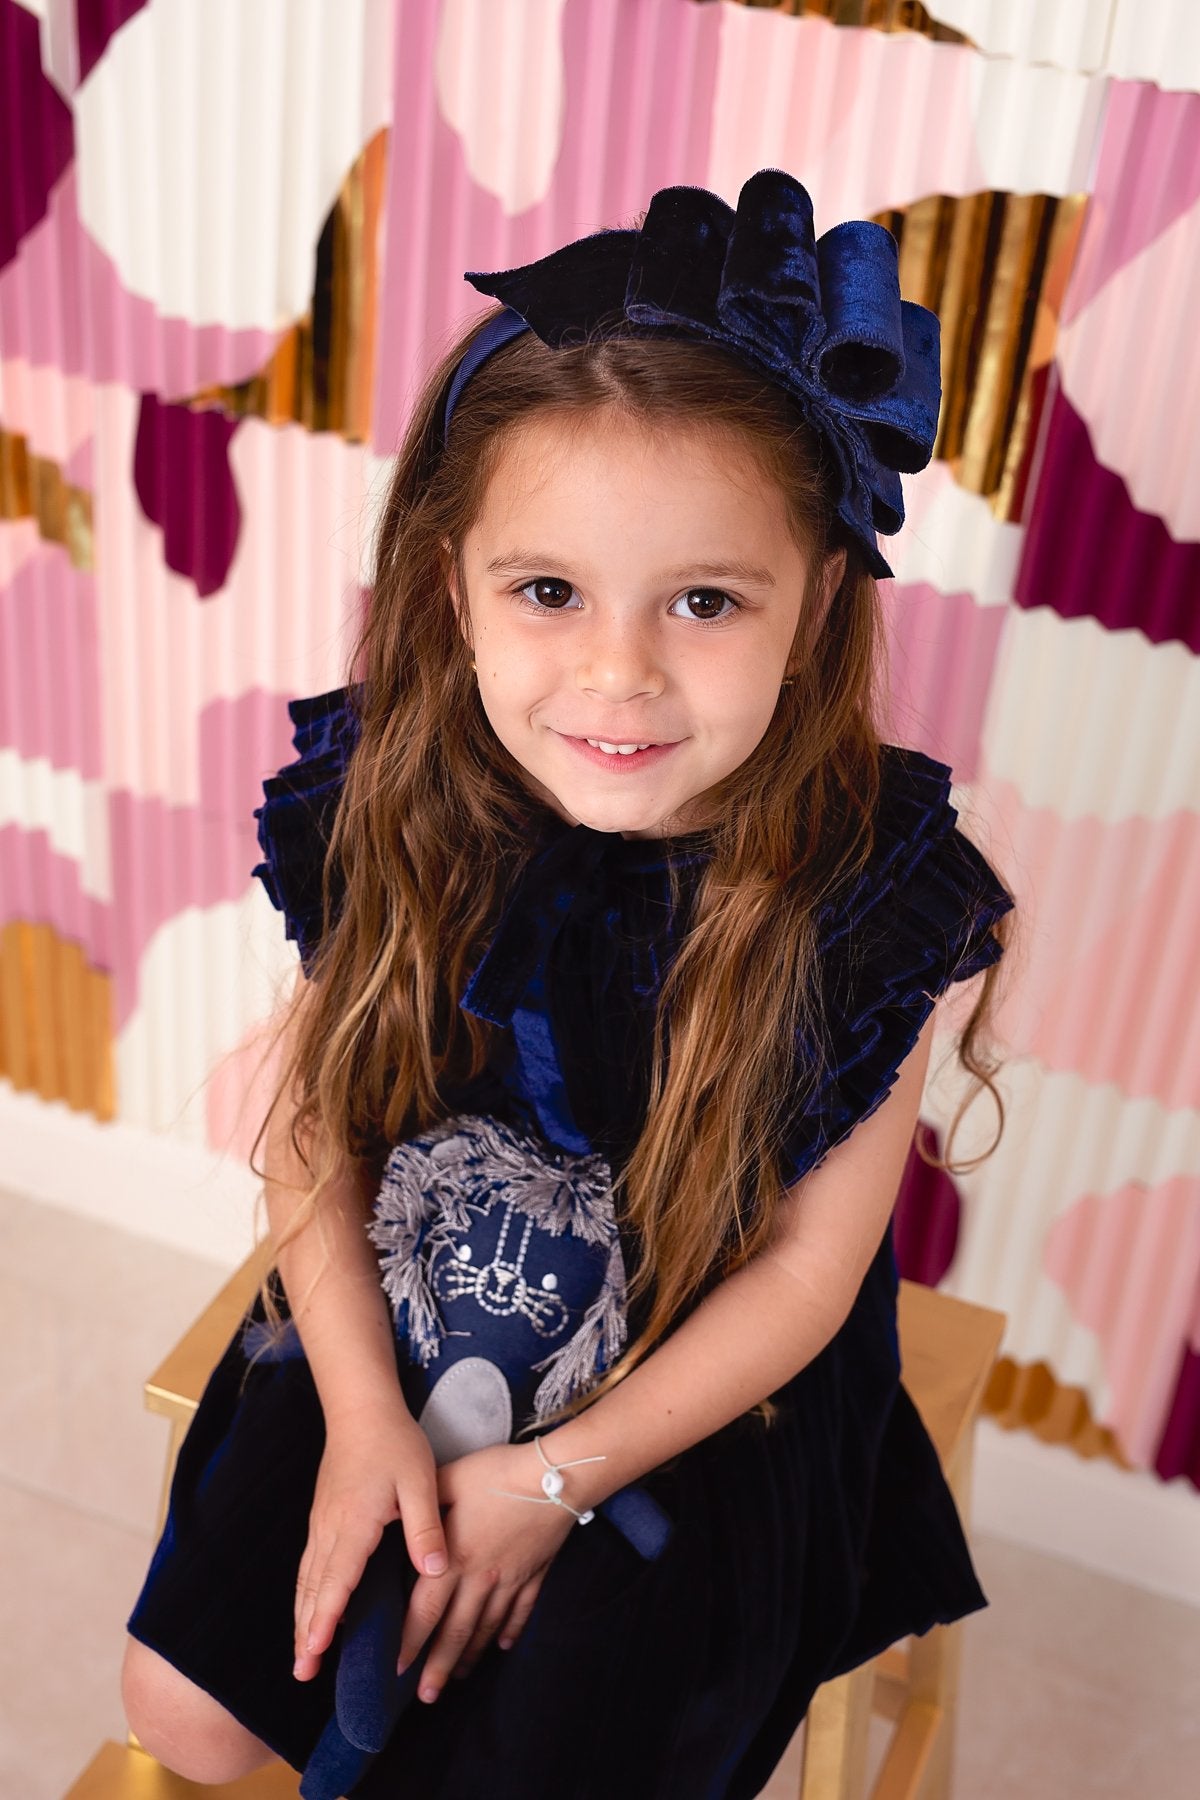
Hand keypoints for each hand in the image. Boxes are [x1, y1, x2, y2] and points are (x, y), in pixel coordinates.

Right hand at [293, 1401, 448, 1680]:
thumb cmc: (393, 1441)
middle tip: (302, 1672)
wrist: (360, 1407)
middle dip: (307, 1631)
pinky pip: (309, 1563)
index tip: (315, 1652)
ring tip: (302, 1654)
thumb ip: (426, 1525)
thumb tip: (436, 1570)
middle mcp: (330, 1527)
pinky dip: (307, 1592)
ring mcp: (321, 1522)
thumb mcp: (419, 1479)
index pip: (337, 1579)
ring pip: (307, 1577)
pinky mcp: (322, 1516)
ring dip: (303, 1616)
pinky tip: (310, 1607)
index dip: (326, 1618)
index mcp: (355, 1521)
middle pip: (314, 1587)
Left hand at [398, 1440, 580, 1704]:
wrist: (554, 1477)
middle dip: (438, 1667)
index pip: (425, 1611)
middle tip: (426, 1696)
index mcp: (454, 1559)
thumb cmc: (497, 1473)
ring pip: (487, 1627)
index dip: (409, 1642)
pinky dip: (512, 1630)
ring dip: (470, 1656)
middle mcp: (480, 1578)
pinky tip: (504, 1646)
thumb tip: (396, 1517)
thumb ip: (423, 1506)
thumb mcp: (450, 1480)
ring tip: (458, 1678)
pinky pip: (522, 1609)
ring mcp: (510, 1579)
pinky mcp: (535, 1573)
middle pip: (455, 1632)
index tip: (395, 1669)